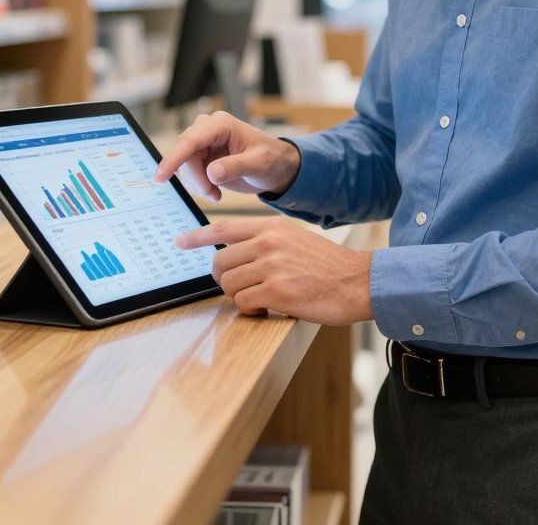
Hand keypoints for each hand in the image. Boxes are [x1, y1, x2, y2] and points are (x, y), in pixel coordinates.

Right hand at [153, 111, 300, 203]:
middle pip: (184, 155)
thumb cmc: (272, 159)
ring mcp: (203, 142)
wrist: (277, 166)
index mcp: (221, 124)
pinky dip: (199, 186)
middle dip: (195, 179)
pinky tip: (216, 192)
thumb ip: (236, 167)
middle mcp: (208, 129)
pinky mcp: (201, 155)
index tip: (160, 178)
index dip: (173, 159)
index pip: (190, 140)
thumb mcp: (259, 164)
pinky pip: (188, 173)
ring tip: (217, 194)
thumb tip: (212, 172)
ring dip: (198, 184)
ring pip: (184, 166)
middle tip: (213, 195)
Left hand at [176, 216, 373, 325]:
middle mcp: (269, 242)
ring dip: (239, 297)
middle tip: (240, 288)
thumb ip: (266, 241)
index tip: (179, 241)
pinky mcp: (277, 291)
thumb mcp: (295, 239)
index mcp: (272, 226)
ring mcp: (272, 265)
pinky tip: (268, 308)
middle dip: (223, 279)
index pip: (224, 228)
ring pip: (228, 284)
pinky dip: (251, 310)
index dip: (197, 235)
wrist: (358, 282)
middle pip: (220, 261)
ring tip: (260, 299)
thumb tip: (233, 251)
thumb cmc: (327, 265)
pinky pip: (243, 303)